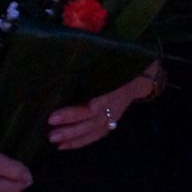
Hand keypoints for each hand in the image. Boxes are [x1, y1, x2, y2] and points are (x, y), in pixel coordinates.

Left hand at [47, 61, 165, 150]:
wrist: (141, 78)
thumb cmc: (119, 64)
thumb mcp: (109, 57)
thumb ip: (89, 56)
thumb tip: (68, 45)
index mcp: (113, 87)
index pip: (94, 104)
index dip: (75, 112)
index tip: (54, 115)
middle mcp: (114, 104)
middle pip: (91, 119)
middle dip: (70, 125)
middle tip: (50, 128)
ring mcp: (114, 115)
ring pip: (93, 130)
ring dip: (73, 137)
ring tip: (53, 140)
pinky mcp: (111, 123)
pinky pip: (96, 136)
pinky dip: (80, 143)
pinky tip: (64, 147)